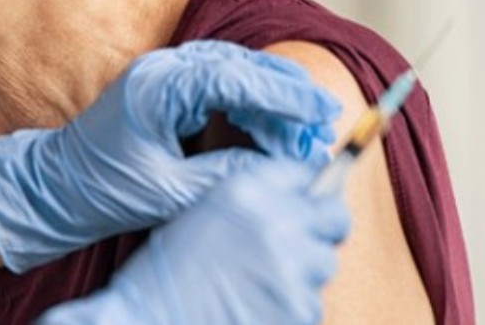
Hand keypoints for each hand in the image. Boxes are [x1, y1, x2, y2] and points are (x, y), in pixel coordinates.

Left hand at [0, 40, 339, 271]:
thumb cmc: (100, 189)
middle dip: (286, 94)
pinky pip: (220, 84)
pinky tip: (270, 128)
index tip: (319, 112)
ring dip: (271, 98)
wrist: (55, 188)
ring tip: (304, 129)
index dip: (284, 94)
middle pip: (241, 66)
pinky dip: (250, 103)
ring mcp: (164, 74)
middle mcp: (162, 69)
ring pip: (235, 72)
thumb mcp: (170, 192)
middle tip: (323, 121)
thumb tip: (279, 167)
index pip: (236, 78)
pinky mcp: (167, 88)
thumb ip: (226, 175)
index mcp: (158, 87)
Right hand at [37, 158, 351, 324]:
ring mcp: (293, 266)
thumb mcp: (203, 214)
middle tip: (298, 247)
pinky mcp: (299, 308)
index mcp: (248, 191)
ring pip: (324, 265)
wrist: (150, 319)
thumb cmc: (166, 275)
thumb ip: (253, 201)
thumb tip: (299, 202)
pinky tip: (257, 307)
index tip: (312, 202)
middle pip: (335, 217)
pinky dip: (290, 308)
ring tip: (260, 285)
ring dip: (302, 274)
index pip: (308, 174)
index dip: (312, 191)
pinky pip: (312, 304)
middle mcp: (276, 221)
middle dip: (322, 230)